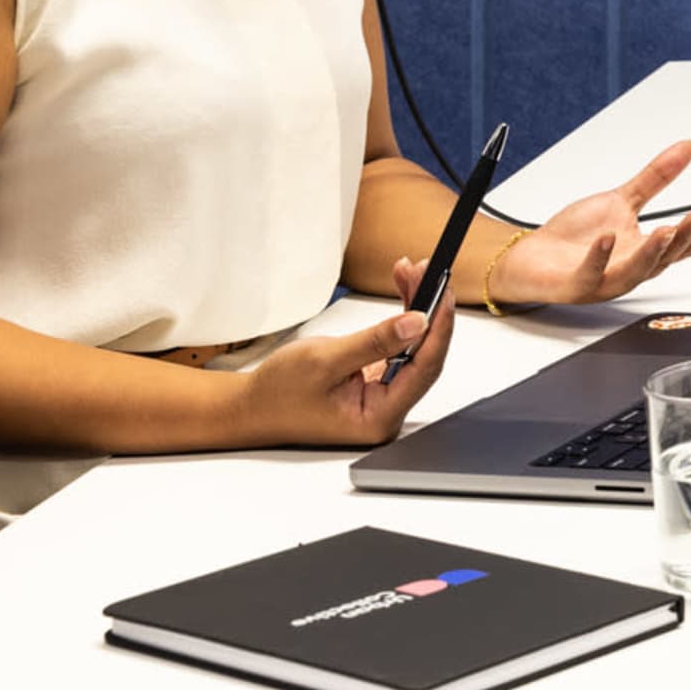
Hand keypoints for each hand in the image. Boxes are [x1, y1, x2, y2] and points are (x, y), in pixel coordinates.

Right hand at [235, 255, 453, 446]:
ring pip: (412, 348)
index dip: (438, 328)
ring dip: (414, 309)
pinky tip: (404, 293)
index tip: (442, 293)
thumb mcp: (324, 361)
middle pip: (424, 355)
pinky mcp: (373, 383)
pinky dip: (399, 321)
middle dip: (427, 310)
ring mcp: (381, 397)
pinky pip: (397, 348)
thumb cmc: (276, 394)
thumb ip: (374, 342)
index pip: (425, 368)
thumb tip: (418, 323)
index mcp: (378, 417)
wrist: (249, 407)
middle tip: (426, 272)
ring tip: (411, 272)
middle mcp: (386, 410)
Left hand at [472, 140, 690, 309]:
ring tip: (664, 230)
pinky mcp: (576, 285)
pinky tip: (608, 238)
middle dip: (684, 239)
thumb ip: (656, 178)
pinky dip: (601, 257)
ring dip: (652, 253)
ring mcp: (604, 280)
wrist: (530, 258)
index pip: (685, 244)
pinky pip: (591, 275)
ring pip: (635, 272)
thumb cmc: (576, 237)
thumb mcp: (622, 200)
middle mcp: (630, 269)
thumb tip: (687, 147)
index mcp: (644, 251)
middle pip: (666, 259)